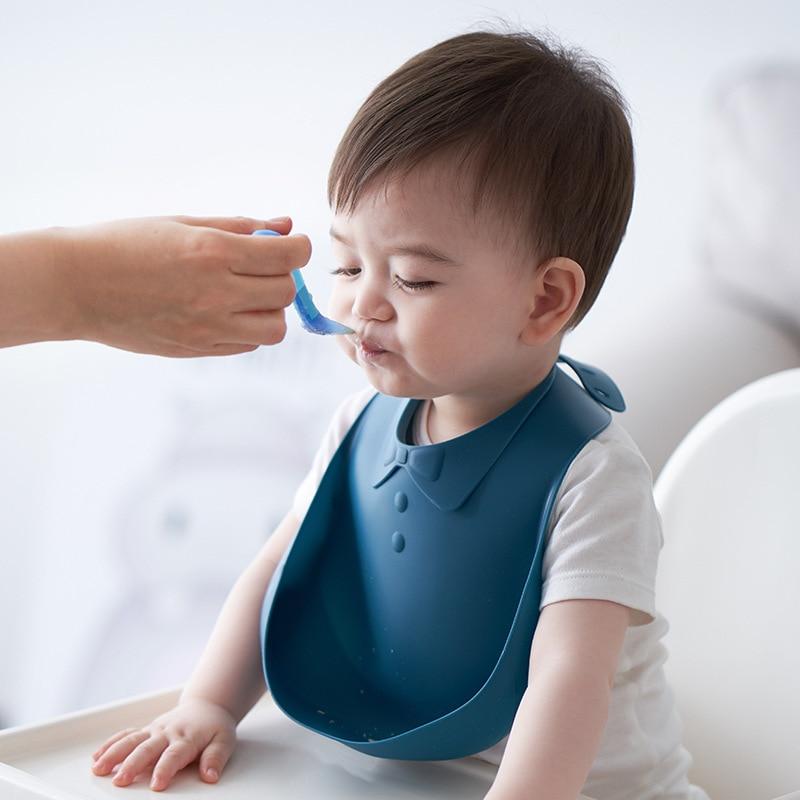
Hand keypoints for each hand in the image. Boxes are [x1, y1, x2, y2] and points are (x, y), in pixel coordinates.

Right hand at [57, 214, 311, 355]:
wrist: (75, 285)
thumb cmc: (125, 244)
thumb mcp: (183, 223)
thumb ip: (239, 226)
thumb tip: (285, 225)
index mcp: (213, 251)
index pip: (287, 255)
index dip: (298, 247)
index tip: (291, 244)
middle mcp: (216, 292)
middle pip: (285, 292)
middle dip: (282, 276)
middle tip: (260, 267)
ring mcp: (207, 326)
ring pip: (274, 327)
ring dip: (270, 309)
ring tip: (245, 294)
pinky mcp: (197, 348)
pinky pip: (247, 344)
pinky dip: (248, 328)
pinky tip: (225, 311)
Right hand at [91, 697, 236, 790]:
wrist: (207, 705)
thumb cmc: (214, 727)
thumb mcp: (224, 740)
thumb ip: (216, 758)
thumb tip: (210, 776)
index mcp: (187, 737)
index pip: (175, 755)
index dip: (165, 769)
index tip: (157, 785)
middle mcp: (168, 732)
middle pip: (148, 748)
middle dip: (133, 764)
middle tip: (120, 780)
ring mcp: (155, 730)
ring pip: (132, 740)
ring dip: (114, 754)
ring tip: (99, 769)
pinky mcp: (146, 730)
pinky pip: (126, 734)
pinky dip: (111, 744)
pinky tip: (97, 757)